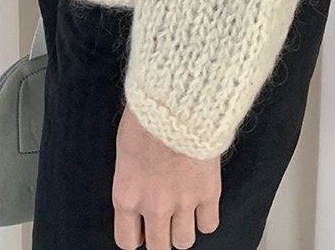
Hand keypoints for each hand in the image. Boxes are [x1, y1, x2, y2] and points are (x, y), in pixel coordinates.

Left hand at [112, 101, 221, 249]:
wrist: (177, 100)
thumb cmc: (146, 115)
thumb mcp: (125, 149)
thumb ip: (131, 178)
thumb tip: (138, 189)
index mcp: (127, 195)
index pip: (127, 241)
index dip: (136, 234)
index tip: (141, 226)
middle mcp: (154, 206)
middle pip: (159, 247)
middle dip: (161, 234)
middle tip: (164, 216)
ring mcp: (183, 202)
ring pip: (184, 242)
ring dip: (183, 228)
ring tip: (184, 209)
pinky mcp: (208, 192)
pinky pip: (209, 225)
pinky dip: (205, 217)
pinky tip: (202, 201)